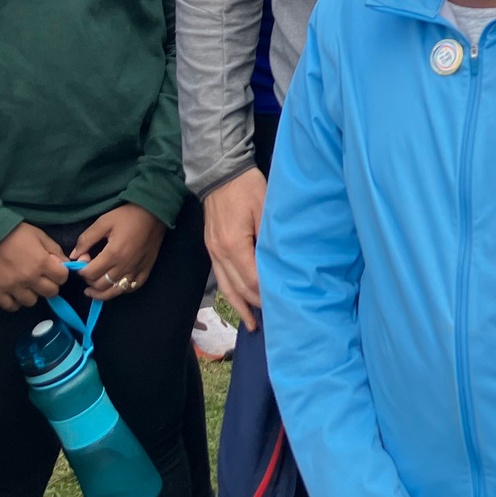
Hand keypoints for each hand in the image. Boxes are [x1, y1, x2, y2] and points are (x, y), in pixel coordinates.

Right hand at [0, 223, 68, 311]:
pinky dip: (14, 302)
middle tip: (41, 278)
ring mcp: (12, 287)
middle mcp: (29, 277)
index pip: (62, 278)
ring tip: (26, 285)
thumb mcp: (40, 236)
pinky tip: (15, 293)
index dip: (60, 274)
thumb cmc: (17, 233)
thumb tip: (66, 264)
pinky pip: (11, 306)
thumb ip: (55, 251)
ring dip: (32, 294)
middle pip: (51, 293)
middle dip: (50, 285)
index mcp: (41, 262)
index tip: (54, 270)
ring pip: (31, 302)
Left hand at [70, 203, 166, 299]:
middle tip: (87, 271)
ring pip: (115, 291)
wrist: (154, 213)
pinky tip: (113, 286)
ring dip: (100, 292)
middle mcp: (125, 266)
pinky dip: (120, 290)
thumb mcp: (103, 222)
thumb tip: (74, 255)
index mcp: (113, 254)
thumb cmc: (128, 216)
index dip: (80, 270)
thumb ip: (86, 239)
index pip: (90, 273)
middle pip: (100, 285)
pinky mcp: (146, 270)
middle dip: (88, 281)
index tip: (81, 261)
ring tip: (92, 290)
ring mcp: (136, 270)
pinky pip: (132, 288)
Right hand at [203, 168, 265, 327]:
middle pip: (239, 287)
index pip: (253, 278)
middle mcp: (220, 252)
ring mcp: (213, 251)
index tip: (284, 303)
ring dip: (240, 306)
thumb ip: (270, 236)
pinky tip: (239, 302)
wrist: (220, 171)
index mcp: (234, 244)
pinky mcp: (211, 248)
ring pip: (227, 287)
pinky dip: (230, 293)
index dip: (267, 293)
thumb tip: (279, 262)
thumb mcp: (265, 207)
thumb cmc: (247, 186)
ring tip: (253, 325)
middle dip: (257, 305)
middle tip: (275, 320)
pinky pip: (220, 277)